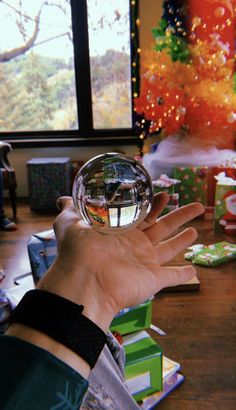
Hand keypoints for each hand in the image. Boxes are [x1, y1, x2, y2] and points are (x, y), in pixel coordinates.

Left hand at [38, 193, 203, 331]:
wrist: (85, 279)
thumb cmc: (79, 248)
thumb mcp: (70, 222)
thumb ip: (70, 208)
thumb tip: (61, 199)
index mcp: (121, 230)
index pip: (143, 214)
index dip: (154, 204)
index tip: (165, 194)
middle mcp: (135, 245)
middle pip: (163, 227)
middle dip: (179, 216)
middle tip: (196, 206)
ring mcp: (145, 263)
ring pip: (170, 249)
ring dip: (183, 240)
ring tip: (194, 231)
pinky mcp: (154, 280)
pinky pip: (173, 277)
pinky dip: (183, 275)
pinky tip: (193, 271)